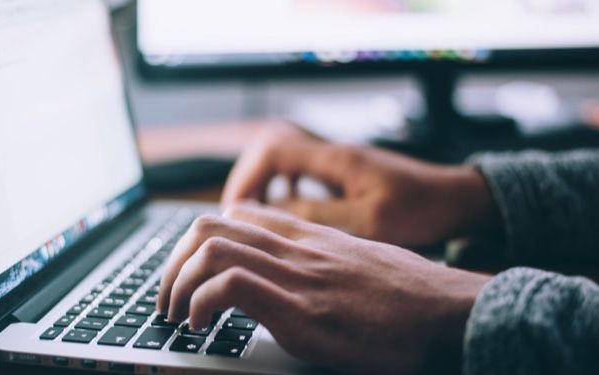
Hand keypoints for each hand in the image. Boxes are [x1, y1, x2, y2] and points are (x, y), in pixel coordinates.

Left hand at [157, 203, 490, 373]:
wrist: (453, 313)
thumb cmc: (413, 296)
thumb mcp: (360, 264)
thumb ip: (323, 262)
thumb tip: (300, 279)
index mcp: (309, 237)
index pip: (238, 214)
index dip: (200, 240)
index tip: (191, 271)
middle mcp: (297, 248)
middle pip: (210, 225)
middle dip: (173, 262)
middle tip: (167, 297)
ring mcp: (297, 275)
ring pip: (211, 248)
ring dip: (177, 283)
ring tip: (175, 314)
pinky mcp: (301, 310)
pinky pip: (230, 286)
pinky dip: (201, 303)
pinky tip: (201, 326)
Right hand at [222, 126, 498, 246]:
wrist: (457, 199)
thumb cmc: (421, 209)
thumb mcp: (369, 220)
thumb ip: (319, 215)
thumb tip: (273, 215)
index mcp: (336, 159)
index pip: (272, 151)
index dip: (247, 178)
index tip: (236, 209)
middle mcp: (332, 153)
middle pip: (270, 151)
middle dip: (248, 181)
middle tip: (237, 215)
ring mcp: (338, 162)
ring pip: (283, 161)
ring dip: (264, 185)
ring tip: (254, 216)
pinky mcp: (344, 174)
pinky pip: (300, 173)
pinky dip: (284, 189)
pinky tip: (285, 212)